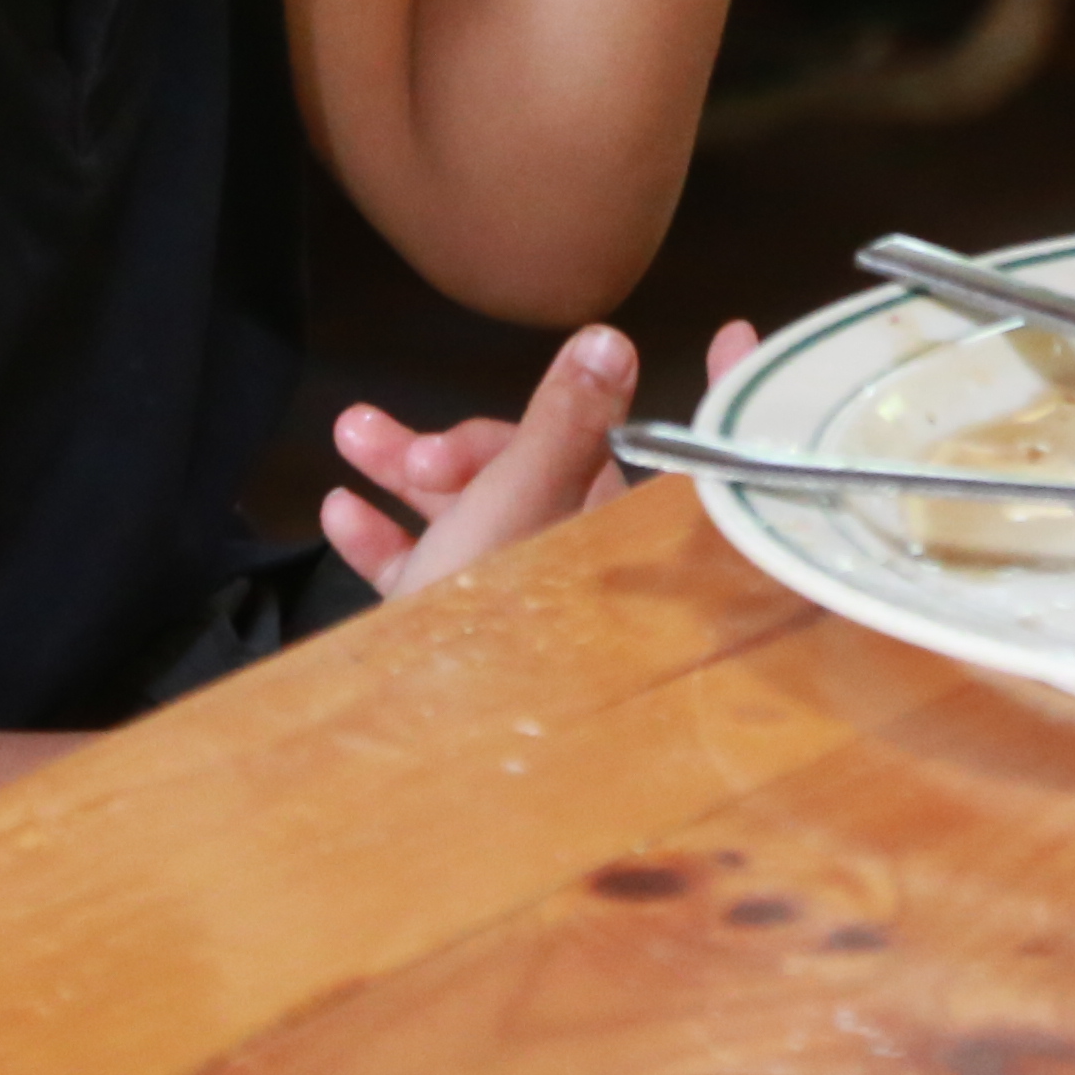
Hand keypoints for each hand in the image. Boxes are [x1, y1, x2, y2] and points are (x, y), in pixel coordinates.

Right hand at [317, 320, 762, 598]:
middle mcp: (576, 566)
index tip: (733, 336)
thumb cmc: (484, 614)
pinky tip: (342, 511)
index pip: (684, 454)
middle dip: (465, 442)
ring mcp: (516, 602)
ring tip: (351, 436)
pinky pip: (429, 568)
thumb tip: (610, 341)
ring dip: (410, 467)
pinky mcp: (458, 634)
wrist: (414, 739)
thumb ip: (562, 423)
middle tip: (418, 455)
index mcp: (613, 534)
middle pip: (540, 468)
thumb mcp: (520, 502)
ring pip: (475, 508)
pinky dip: (388, 536)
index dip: (712, 394)